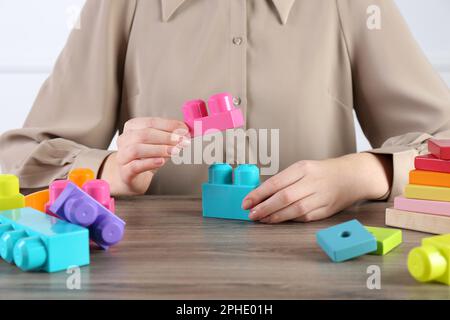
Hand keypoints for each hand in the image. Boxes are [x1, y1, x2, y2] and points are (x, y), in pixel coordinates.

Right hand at [100, 117, 189, 195]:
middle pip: (144, 134)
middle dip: (166, 137)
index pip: (151, 122)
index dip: (169, 125)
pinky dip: (150, 162)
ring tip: (175, 151)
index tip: (184, 130)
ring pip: (137, 149)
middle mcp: (124, 140)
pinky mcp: (125, 172)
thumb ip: (172, 137)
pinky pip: (135, 166)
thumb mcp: (160, 144)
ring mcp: (122, 156)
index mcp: (132, 127)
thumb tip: (187, 132)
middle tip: (182, 141)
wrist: (133, 177)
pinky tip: (162, 162)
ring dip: (159, 149)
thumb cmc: (147, 157)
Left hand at [242, 153, 391, 222]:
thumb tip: (259, 196)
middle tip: (251, 214)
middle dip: (264, 208)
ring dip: (275, 217)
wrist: (351, 177)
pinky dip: (289, 219)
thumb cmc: (321, 172)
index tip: (246, 202)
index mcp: (303, 168)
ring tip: (261, 219)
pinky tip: (277, 220)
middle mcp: (312, 182)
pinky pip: (304, 217)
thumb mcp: (301, 169)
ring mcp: (321, 197)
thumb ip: (283, 181)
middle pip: (284, 197)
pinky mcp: (326, 210)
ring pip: (294, 210)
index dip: (259, 194)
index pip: (276, 182)